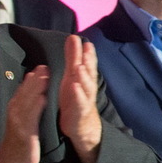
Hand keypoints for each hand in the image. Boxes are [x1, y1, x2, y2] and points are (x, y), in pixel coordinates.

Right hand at [0, 68, 49, 162]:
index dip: (32, 78)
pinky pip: (31, 118)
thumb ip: (26, 106)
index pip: (24, 91)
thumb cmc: (20, 139)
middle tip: (45, 66)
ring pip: (27, 102)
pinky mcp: (24, 133)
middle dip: (35, 79)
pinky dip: (36, 107)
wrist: (12, 161)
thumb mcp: (22, 120)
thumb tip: (32, 90)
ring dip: (35, 88)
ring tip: (45, 77)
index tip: (42, 66)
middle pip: (25, 93)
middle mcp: (15, 113)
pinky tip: (43, 98)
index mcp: (16, 109)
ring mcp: (19, 123)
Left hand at [56, 34, 102, 162]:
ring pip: (86, 88)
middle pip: (89, 73)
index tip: (86, 42)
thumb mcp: (72, 75)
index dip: (88, 54)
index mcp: (83, 78)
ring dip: (84, 77)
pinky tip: (74, 87)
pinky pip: (79, 103)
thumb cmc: (75, 97)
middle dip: (89, 62)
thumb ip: (73, 56)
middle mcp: (86, 88)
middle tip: (86, 49)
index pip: (87, 64)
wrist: (81, 125)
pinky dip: (78, 95)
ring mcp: (84, 100)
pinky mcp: (79, 112)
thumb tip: (73, 37)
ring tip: (81, 67)